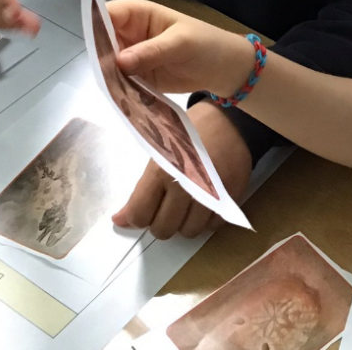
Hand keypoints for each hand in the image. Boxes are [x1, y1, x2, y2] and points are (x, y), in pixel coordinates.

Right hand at [108, 0, 253, 96]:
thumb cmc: (206, 44)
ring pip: (108, 64)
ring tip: (112, 90)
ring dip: (108, 76)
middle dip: (100, 57)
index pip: (107, 14)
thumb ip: (152, 51)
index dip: (96, 27)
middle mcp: (129, 33)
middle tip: (103, 75)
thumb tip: (119, 61)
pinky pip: (120, 82)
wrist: (223, 69)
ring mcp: (131, 57)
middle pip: (102, 41)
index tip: (93, 48)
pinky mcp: (136, 77)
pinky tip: (120, 99)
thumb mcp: (181, 43)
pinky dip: (119, 90)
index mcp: (138, 14)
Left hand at [112, 99, 251, 237]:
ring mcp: (211, 194)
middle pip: (163, 229)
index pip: (140, 215)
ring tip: (185, 206)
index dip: (135, 217)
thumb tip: (120, 219)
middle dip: (159, 222)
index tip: (138, 212)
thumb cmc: (189, 132)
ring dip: (183, 223)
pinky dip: (205, 220)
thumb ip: (142, 189)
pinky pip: (213, 226)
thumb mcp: (159, 153)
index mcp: (162, 172)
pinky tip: (203, 205)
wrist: (229, 119)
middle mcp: (186, 187)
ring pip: (189, 232)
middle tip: (163, 207)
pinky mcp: (232, 197)